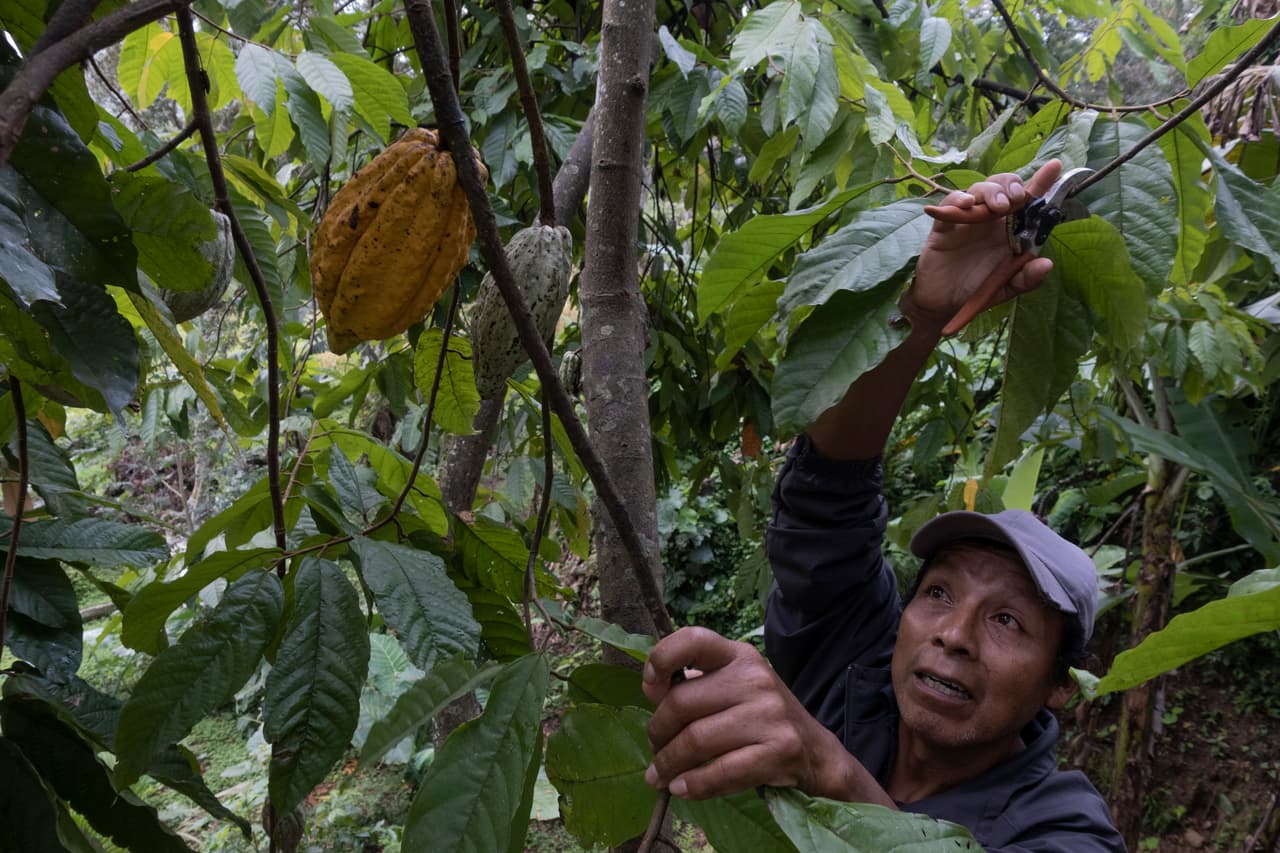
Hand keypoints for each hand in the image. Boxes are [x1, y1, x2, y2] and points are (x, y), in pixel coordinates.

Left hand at [641, 627, 871, 801]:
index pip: (693, 640)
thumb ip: (694, 685)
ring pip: (696, 740)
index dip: (662, 659)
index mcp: (738, 656)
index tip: (650, 687)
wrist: (816, 750)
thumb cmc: (760, 716)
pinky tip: (682, 789)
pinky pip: (721, 772)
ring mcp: (769, 715)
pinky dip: (694, 785)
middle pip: (682, 703)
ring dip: (669, 764)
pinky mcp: (779, 751)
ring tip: (660, 775)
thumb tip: (651, 689)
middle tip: (655, 750)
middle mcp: (754, 679)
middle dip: (658, 732)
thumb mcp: (733, 687)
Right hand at [903, 160, 1062, 333]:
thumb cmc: (978, 290)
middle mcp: (991, 219)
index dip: (1041, 181)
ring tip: (998, 207)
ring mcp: (968, 219)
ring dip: (991, 191)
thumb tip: (1046, 264)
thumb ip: (1027, 278)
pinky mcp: (945, 225)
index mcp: (1011, 229)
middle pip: (1003, 185)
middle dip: (1012, 184)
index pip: (1029, 200)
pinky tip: (967, 205)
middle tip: (1016, 199)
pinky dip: (958, 199)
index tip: (1055, 166)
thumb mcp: (1008, 287)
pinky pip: (950, 203)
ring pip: (980, 188)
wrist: (945, 305)